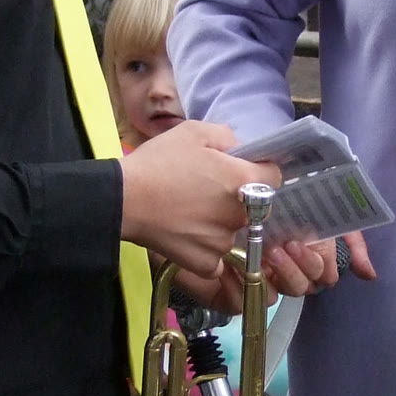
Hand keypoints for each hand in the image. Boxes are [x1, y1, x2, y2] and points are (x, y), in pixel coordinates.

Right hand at [119, 121, 279, 281]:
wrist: (121, 199)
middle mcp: (241, 215)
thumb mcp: (195, 132)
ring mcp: (223, 242)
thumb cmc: (158, 162)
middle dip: (239, 198)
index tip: (238, 170)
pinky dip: (205, 249)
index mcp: (244, 181)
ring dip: (220, 224)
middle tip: (207, 190)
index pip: (274, 177)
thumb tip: (241, 151)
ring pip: (233, 232)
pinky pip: (216, 257)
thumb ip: (228, 137)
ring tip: (190, 211)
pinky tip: (186, 233)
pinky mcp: (205, 263)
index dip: (258, 171)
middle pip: (255, 207)